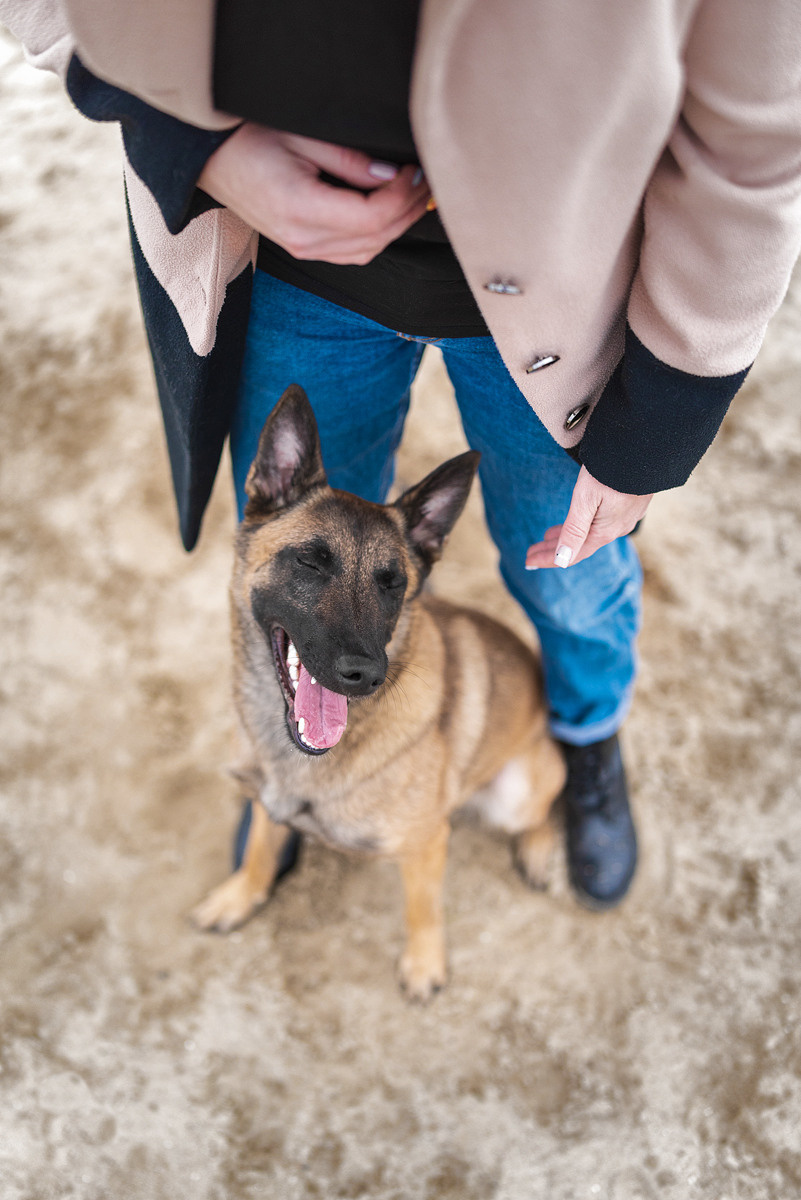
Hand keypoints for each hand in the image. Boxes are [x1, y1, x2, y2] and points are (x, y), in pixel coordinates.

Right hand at [197, 122, 430, 264]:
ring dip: (397, 225)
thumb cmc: (248, 142)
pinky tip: (390, 210)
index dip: (402, 196)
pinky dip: (379, 235)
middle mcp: (304, 239)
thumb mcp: (300, 137)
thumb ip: (347, 160)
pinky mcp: (306, 249)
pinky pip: (354, 253)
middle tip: (425, 179)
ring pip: (369, 251)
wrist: (211, 161)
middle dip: (408, 210)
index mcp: (301, 210)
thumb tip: (390, 174)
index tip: (415, 170)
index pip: (371, 217)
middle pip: (376, 238)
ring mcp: (304, 250)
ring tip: (413, 193)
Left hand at [525, 466, 652, 568]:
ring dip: (568, 536)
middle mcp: (618, 528)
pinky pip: (602, 522)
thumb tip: (562, 561)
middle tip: (531, 551)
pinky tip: (580, 521)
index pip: (571, 554)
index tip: (528, 562)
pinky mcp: (632, 503)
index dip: (548, 559)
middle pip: (580, 545)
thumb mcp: (586, 500)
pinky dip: (584, 525)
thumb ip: (574, 531)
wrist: (644, 446)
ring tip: (549, 536)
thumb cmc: (610, 470)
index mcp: (604, 531)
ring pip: (591, 533)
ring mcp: (627, 516)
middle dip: (554, 549)